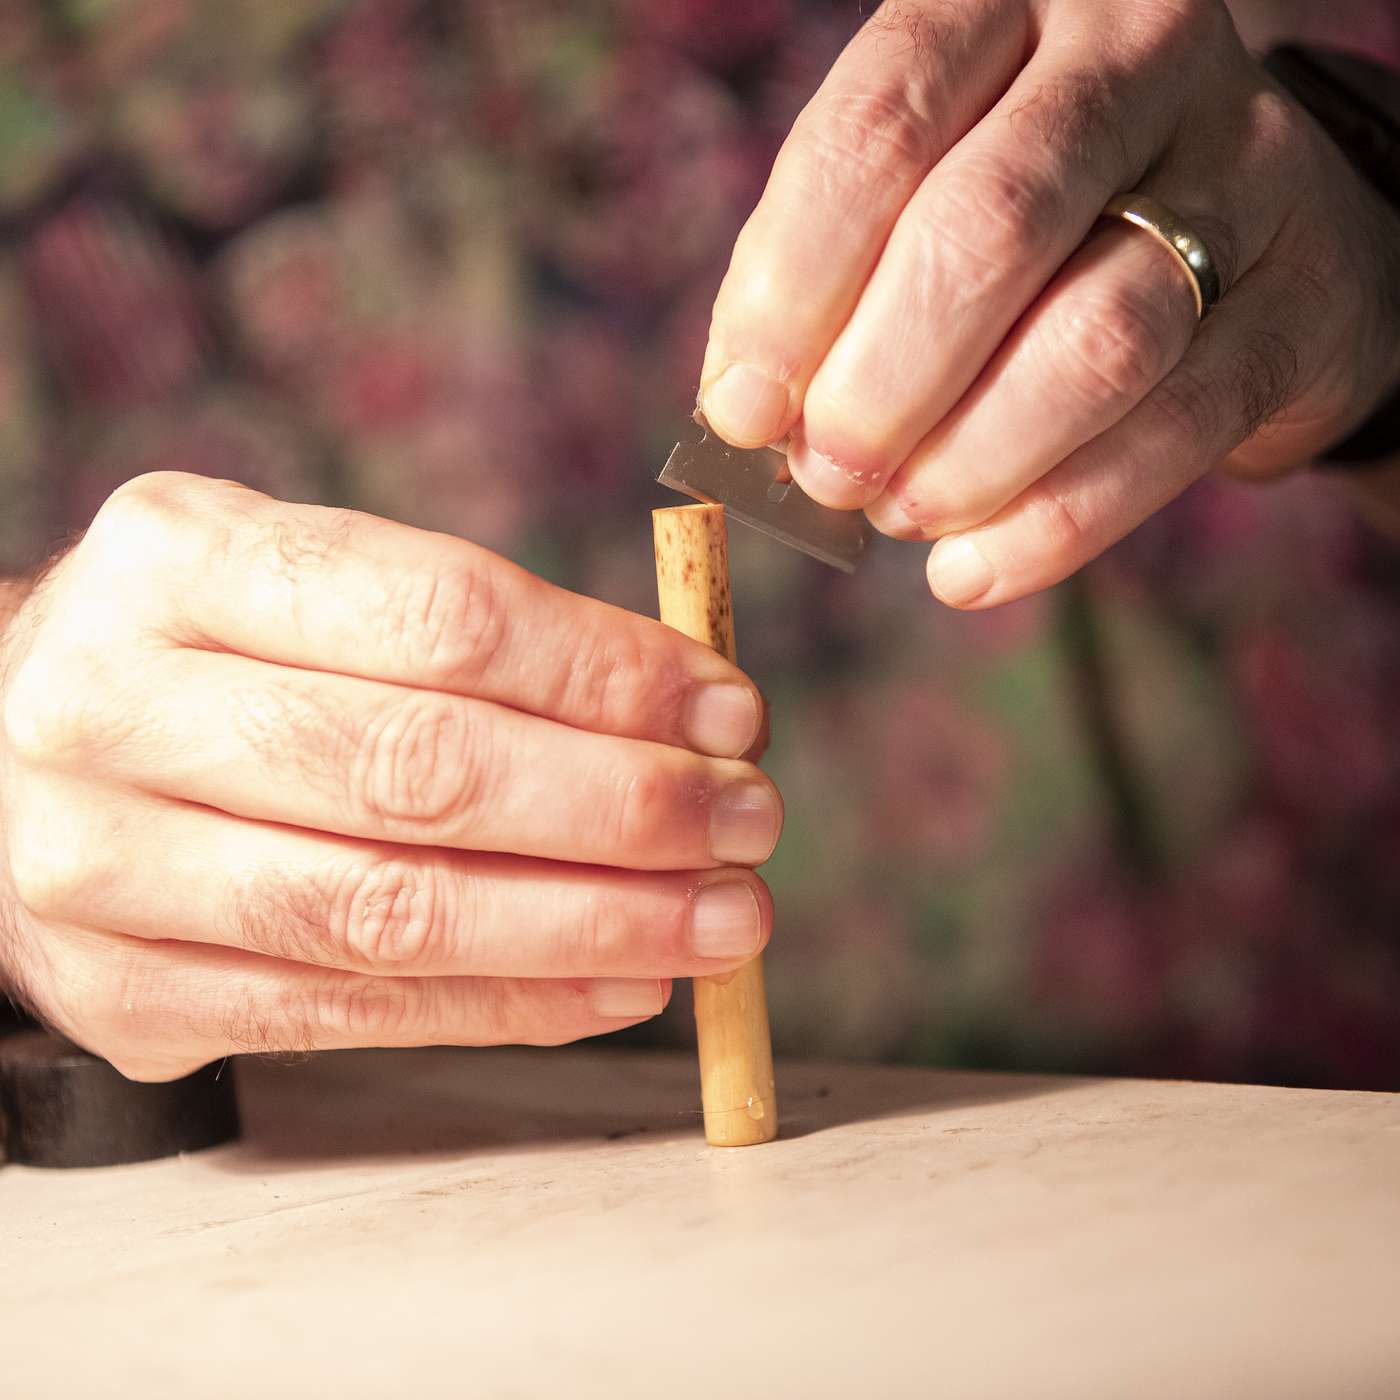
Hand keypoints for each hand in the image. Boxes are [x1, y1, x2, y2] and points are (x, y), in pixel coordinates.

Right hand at [0, 474, 780, 1079]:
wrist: (13, 754)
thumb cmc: (214, 654)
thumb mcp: (307, 583)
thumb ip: (470, 634)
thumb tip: (683, 712)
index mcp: (178, 560)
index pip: (440, 617)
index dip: (607, 675)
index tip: (726, 709)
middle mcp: (116, 706)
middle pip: (422, 771)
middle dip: (621, 807)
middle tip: (748, 821)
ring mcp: (104, 866)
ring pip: (392, 911)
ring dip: (590, 923)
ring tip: (718, 918)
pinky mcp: (127, 993)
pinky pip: (353, 1011)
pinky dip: (511, 1005)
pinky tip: (621, 983)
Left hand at [700, 0, 1399, 605]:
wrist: (1245, 235)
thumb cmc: (1034, 226)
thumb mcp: (914, 205)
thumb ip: (828, 286)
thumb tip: (745, 410)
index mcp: (1000, 10)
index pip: (877, 130)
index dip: (792, 288)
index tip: (741, 410)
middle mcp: (1132, 59)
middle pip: (988, 227)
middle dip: (883, 383)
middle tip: (829, 474)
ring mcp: (1240, 173)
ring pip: (1096, 337)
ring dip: (971, 459)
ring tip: (900, 516)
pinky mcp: (1296, 307)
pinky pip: (1176, 431)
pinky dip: (1056, 522)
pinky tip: (971, 570)